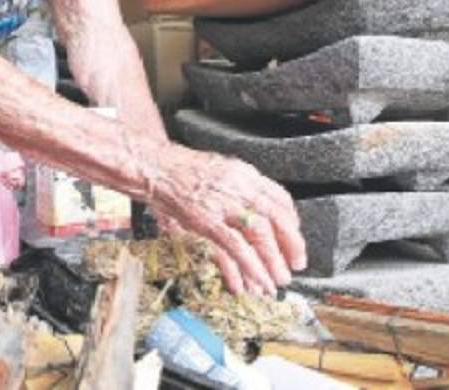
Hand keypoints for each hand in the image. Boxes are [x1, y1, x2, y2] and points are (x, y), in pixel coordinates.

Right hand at [149, 145, 306, 294]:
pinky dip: (247, 267)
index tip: (294, 239)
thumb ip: (239, 189)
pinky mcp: (206, 220)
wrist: (154, 167)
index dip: (291, 223)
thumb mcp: (219, 172)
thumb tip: (257, 214)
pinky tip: (251, 282)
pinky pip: (234, 247)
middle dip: (290, 246)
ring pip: (259, 235)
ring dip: (271, 261)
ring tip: (276, 281)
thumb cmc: (181, 172)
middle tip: (294, 266)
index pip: (280, 199)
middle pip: (275, 218)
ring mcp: (223, 203)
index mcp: (244, 174)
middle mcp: (239, 186)